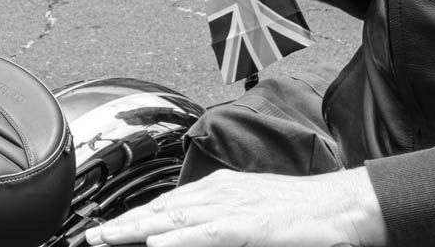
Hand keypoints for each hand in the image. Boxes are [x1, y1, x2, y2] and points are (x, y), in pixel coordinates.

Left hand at [84, 168, 386, 246]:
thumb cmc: (302, 215)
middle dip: (122, 224)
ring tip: (106, 238)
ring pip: (173, 219)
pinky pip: (207, 233)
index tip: (107, 231)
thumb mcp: (251, 214)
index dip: (133, 219)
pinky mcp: (248, 225)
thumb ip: (218, 223)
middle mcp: (218, 194)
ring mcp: (232, 208)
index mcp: (218, 191)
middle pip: (160, 210)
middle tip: (91, 237)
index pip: (166, 205)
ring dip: (136, 229)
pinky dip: (179, 238)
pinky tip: (157, 243)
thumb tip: (184, 234)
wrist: (343, 207)